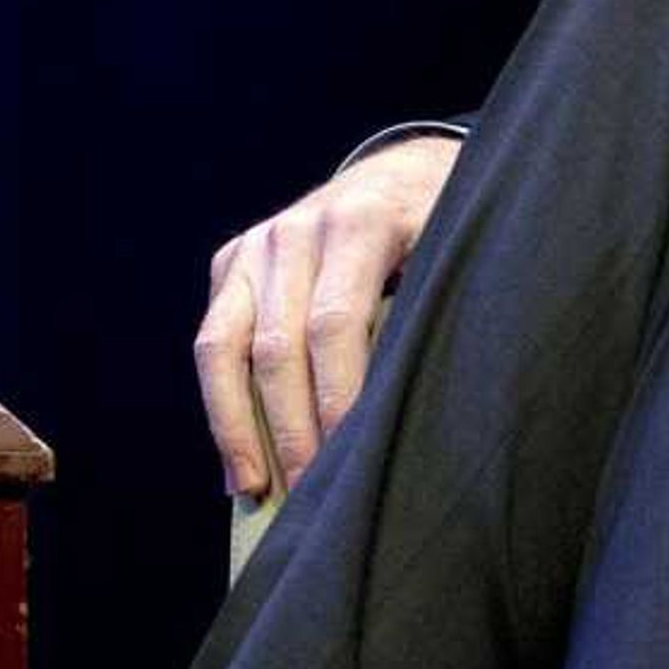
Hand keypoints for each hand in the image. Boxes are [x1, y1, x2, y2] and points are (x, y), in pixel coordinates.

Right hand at [194, 133, 464, 496]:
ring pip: (225, 347)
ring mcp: (256, 242)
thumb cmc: (440, 231)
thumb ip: (431, 314)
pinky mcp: (231, 260)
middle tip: (310, 495)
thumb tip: (416, 414)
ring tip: (256, 488)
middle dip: (291, 429)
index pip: (334, 324)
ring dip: (237, 427)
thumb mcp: (455, 254)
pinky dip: (221, 405)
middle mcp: (294, 229)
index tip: (350, 460)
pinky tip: (239, 459)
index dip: (337, 398)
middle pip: (277, 346)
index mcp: (359, 222)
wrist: (402, 173)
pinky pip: (213, 341)